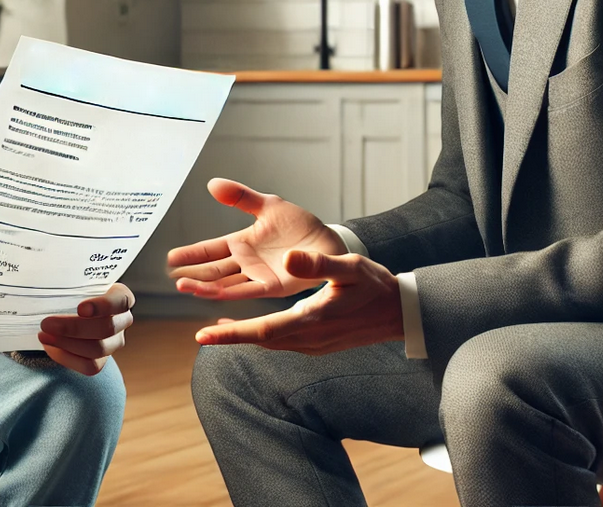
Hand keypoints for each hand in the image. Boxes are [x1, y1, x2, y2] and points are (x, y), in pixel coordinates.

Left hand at [38, 283, 134, 375]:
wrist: (69, 310)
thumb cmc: (72, 291)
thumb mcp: (72, 280)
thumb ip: (65, 278)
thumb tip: (42, 273)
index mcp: (120, 295)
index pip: (120, 301)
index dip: (103, 306)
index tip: (80, 308)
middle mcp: (123, 320)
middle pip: (105, 329)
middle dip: (72, 328)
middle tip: (46, 323)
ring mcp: (115, 342)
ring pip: (97, 349)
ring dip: (66, 344)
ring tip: (43, 335)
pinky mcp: (103, 360)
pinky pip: (89, 366)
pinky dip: (67, 358)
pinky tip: (51, 347)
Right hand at [166, 179, 346, 299]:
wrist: (328, 242)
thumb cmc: (299, 225)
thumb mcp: (268, 205)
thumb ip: (241, 197)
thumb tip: (213, 184)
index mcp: (242, 243)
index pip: (210, 249)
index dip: (191, 254)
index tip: (170, 258)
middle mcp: (246, 263)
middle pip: (213, 270)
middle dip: (193, 274)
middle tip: (173, 277)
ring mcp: (258, 276)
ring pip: (225, 284)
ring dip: (205, 287)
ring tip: (185, 286)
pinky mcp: (274, 286)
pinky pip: (248, 290)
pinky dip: (230, 293)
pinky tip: (213, 294)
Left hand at [194, 250, 402, 354]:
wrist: (401, 313)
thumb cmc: (377, 286)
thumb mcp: (350, 267)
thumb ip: (319, 263)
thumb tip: (289, 257)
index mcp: (312, 320)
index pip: (263, 331)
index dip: (232, 335)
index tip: (203, 337)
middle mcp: (310, 338)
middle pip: (261, 341)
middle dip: (231, 338)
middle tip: (201, 337)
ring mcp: (315, 345)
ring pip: (271, 343)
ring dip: (245, 338)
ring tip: (218, 331)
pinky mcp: (319, 344)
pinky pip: (283, 342)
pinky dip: (263, 335)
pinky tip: (255, 328)